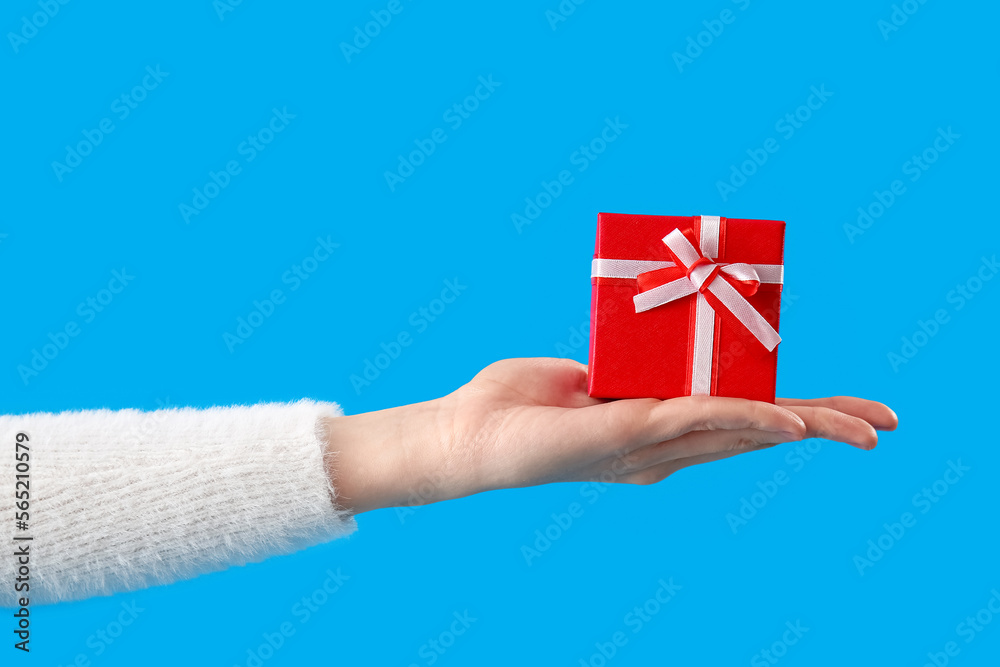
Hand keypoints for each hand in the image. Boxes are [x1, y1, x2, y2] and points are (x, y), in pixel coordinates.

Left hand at [326, 358, 897, 512]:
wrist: (463, 434)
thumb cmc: (513, 404)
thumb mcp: (581, 377)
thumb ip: (620, 375)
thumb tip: (638, 362)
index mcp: (653, 429)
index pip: (735, 418)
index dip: (791, 413)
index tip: (839, 410)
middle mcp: (658, 446)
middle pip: (754, 432)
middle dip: (821, 427)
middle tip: (883, 426)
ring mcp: (645, 443)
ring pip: (739, 429)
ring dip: (802, 424)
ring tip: (860, 426)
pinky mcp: (623, 433)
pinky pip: (695, 418)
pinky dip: (745, 417)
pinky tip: (788, 419)